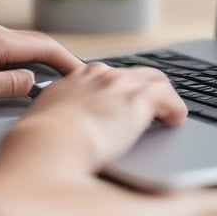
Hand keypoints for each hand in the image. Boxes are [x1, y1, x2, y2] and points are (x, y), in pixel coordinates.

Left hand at [0, 22, 82, 111]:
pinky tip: (17, 74)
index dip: (67, 61)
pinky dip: (18, 60)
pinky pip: (2, 49)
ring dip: (36, 59)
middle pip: (34, 42)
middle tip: (73, 77)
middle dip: (56, 59)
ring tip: (51, 78)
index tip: (82, 74)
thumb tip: (33, 81)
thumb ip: (12, 85)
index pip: (44, 46)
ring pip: (17, 46)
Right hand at [3, 61, 187, 175]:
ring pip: (153, 79)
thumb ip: (56, 118)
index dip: (116, 88)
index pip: (103, 75)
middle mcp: (99, 76)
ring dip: (162, 96)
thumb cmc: (40, 142)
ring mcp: (119, 85)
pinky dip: (174, 108)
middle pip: (131, 73)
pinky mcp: (137, 99)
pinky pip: (167, 96)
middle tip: (153, 103)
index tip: (120, 101)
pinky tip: (176, 120)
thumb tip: (56, 131)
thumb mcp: (44, 120)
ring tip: (169, 112)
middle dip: (144, 86)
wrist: (49, 142)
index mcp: (75, 80)